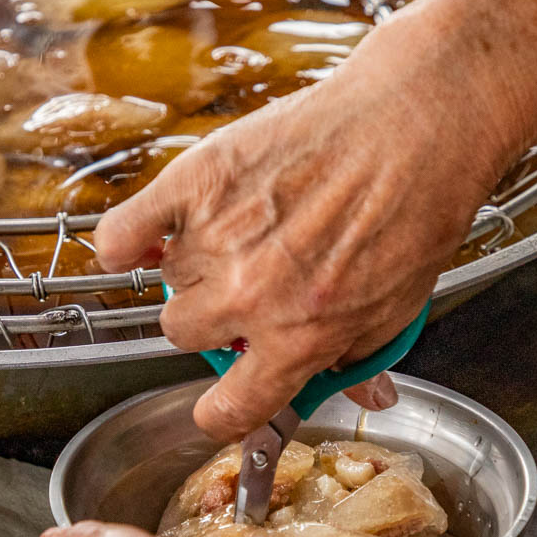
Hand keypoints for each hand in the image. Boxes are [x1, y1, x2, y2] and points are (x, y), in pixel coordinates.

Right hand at [93, 11, 517, 440]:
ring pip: (168, 278)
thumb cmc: (414, 209)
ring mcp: (216, 239)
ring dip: (193, 264)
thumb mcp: (396, 309)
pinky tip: (151, 232)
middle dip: (210, 315)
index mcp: (298, 340)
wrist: (412, 125)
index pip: (229, 410)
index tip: (223, 400)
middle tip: (244, 283)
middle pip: (182, 333)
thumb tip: (366, 394)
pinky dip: (129, 238)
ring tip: (237, 232)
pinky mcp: (196, 181)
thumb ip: (360, 357)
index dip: (222, 411)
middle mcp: (248, 297)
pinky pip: (123, 233)